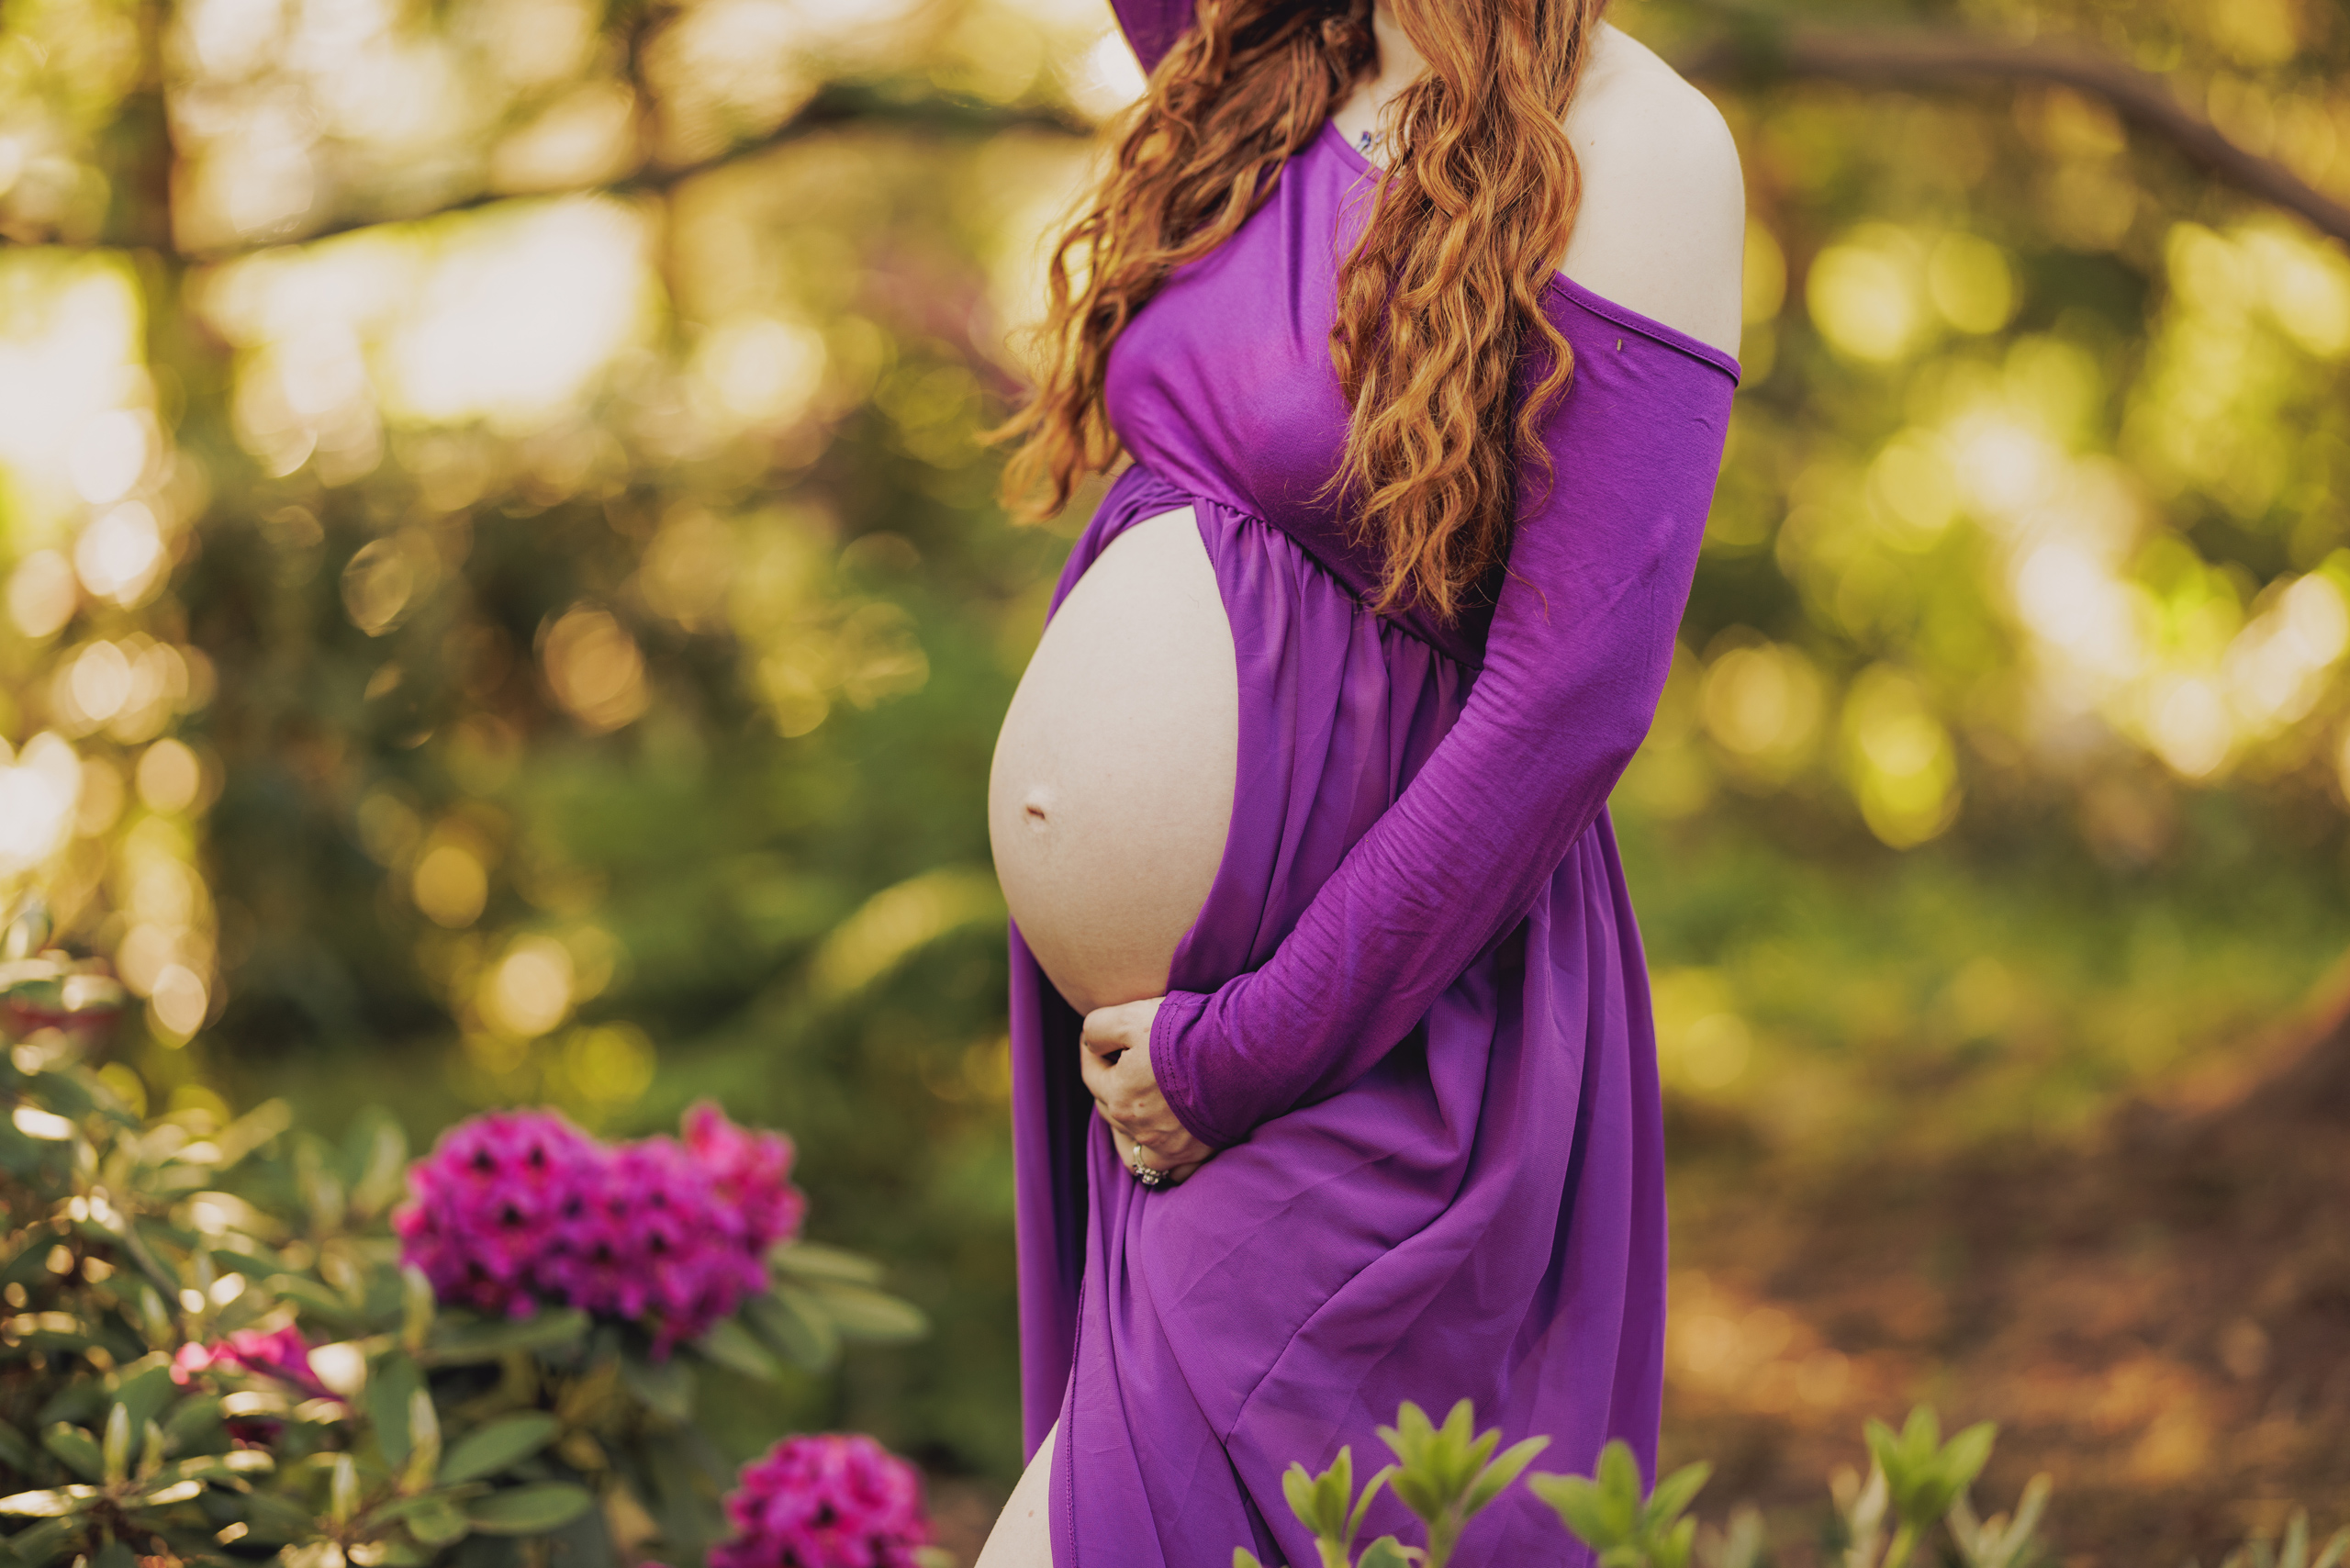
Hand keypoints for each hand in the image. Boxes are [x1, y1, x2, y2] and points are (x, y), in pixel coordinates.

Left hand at [1081, 997, 1214, 1185]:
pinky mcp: (1198, 1153)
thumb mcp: (1131, 1016)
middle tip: (1124, 1065)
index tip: (1103, 1038)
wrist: (1242, 1054)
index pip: (1092, 1074)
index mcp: (1118, 1096)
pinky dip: (1167, 1162)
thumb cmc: (1186, 1033)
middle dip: (1112, 1086)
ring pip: (1134, 1152)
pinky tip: (1169, 1146)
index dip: (1093, 1051)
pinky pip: (1174, 1172)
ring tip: (1137, 1114)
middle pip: (1111, 1110)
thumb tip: (1090, 1044)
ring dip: (1129, 1134)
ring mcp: (1169, 1146)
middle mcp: (1139, 1128)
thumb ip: (1097, 1029)